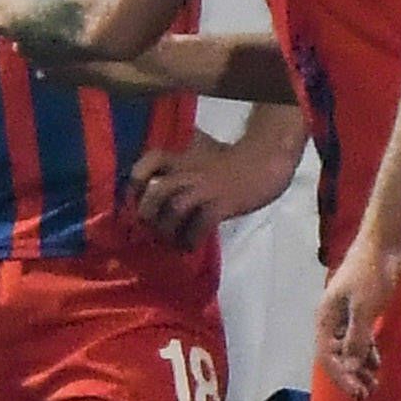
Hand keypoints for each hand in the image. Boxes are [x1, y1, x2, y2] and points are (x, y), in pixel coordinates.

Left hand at [125, 134, 295, 246]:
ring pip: (174, 209)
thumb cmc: (230, 162)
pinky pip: (199, 226)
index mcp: (181, 157)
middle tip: (150, 229)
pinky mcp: (222, 204)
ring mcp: (206, 187)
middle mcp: (189, 170)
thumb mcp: (198, 155)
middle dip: (148, 214)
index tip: (135, 200)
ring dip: (167, 231)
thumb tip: (154, 190)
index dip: (136, 182)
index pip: (149, 161)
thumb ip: (178, 167)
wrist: (265, 163)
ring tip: (171, 241)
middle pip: (156, 191)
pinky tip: (191, 245)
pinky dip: (191, 240)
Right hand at [315, 240, 400, 400]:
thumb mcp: (364, 309)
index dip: (341, 378)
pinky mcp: (362, 310)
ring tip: (374, 384)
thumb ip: (356, 339)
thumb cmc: (371, 273)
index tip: (357, 393)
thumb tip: (349, 365)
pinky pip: (360, 338)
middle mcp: (332, 320)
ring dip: (359, 367)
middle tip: (367, 394)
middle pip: (336, 356)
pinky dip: (367, 353)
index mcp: (325, 318)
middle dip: (350, 376)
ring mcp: (347, 315)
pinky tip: (376, 364)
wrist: (384, 243)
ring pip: (348, 349)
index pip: (327, 357)